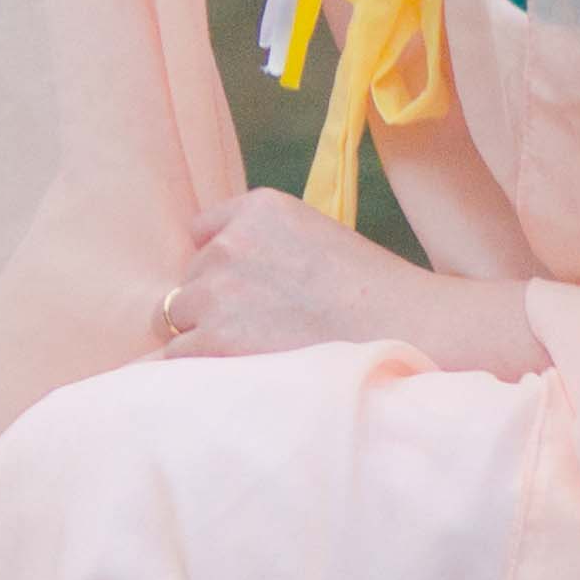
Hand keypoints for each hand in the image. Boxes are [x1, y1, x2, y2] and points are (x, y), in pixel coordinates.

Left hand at [153, 186, 439, 361]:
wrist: (403, 329)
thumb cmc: (372, 293)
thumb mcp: (315, 236)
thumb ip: (265, 243)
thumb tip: (218, 272)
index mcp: (258, 208)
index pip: (203, 232)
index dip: (222, 266)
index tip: (250, 291)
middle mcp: (229, 242)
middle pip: (190, 278)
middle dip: (213, 302)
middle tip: (259, 328)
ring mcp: (218, 289)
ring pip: (175, 316)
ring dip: (203, 334)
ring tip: (251, 352)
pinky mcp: (215, 337)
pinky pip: (178, 354)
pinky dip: (200, 366)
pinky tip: (237, 371)